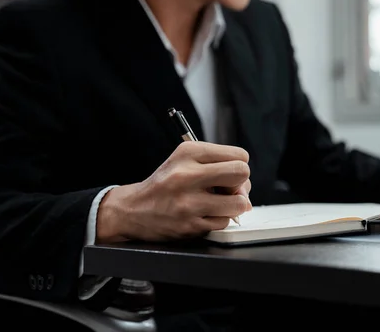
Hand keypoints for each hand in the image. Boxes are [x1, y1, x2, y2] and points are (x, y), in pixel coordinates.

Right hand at [96, 141, 251, 242]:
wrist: (133, 210)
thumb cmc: (166, 183)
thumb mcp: (185, 160)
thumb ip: (218, 164)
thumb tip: (246, 187)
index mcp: (188, 153)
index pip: (239, 155)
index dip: (239, 164)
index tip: (229, 172)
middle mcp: (187, 175)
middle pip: (241, 173)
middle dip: (241, 183)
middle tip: (229, 188)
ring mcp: (188, 202)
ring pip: (238, 202)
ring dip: (233, 205)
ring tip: (218, 203)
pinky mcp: (190, 225)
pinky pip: (224, 222)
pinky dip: (219, 219)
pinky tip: (204, 214)